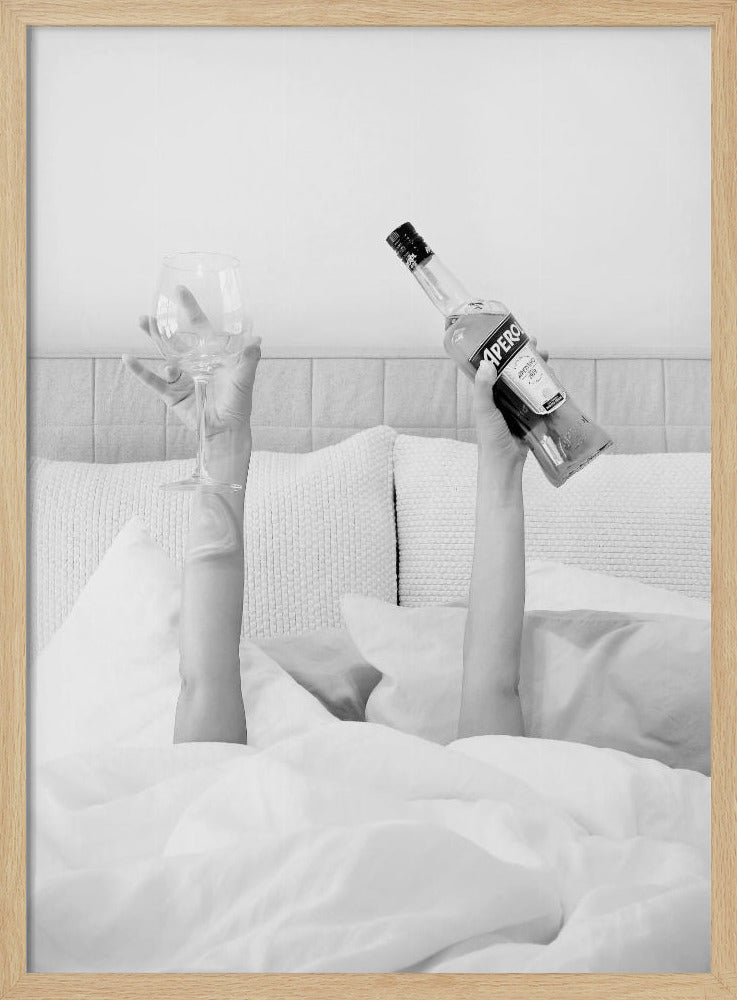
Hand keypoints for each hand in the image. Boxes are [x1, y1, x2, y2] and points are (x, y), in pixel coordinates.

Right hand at [122, 314, 260, 440]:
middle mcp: (195, 362)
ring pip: (163, 354)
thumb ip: (249, 359)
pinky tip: (127, 359)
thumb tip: (258, 338)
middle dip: (163, 324)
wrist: (226, 430)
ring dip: (153, 338)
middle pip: (175, 338)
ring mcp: (182, 377)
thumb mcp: (244, 379)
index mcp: (211, 355)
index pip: (200, 326)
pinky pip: (153, 381)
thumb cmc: (238, 403)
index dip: (191, 308)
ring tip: (143, 322)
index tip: (180, 290)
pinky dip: (139, 371)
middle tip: (151, 308)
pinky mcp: (172, 393)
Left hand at [473, 338, 548, 467]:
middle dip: (524, 357)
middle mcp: (500, 397)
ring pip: (527, 382)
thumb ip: (484, 388)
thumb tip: (487, 362)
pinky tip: (553, 379)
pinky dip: (545, 387)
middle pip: (513, 371)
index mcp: (487, 394)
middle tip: (536, 346)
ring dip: (536, 369)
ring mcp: (516, 406)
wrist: (505, 464)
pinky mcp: (529, 415)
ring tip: (546, 358)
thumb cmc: (490, 438)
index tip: (514, 339)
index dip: (503, 352)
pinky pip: (538, 397)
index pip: (493, 367)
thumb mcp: (485, 410)